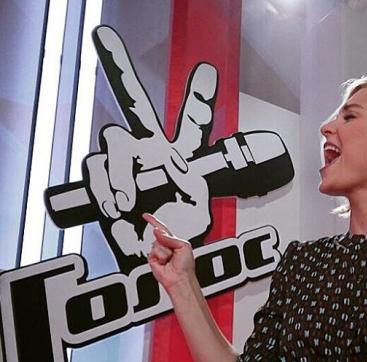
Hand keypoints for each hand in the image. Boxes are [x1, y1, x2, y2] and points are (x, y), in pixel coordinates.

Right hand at [83, 26, 215, 268]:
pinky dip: (106, 188)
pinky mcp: (104, 181)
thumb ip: (192, 185)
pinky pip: (97, 170)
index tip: (207, 72)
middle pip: (134, 105)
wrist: (155, 256)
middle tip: (104, 39)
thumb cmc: (179, 231)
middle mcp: (151, 152)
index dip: (197, 99)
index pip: (191, 123)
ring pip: (115, 141)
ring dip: (121, 173)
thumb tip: (170, 160)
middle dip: (118, 70)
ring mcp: (125, 164)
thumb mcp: (198, 211)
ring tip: (129, 201)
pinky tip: (117, 206)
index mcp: (181, 156)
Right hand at [143, 213, 195, 293]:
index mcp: (173, 242)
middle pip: (159, 235)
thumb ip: (171, 237)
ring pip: (157, 243)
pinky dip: (161, 256)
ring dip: (165, 251)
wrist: (180, 278)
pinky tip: (164, 262)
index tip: (146, 216)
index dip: (154, 221)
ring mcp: (158, 252)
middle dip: (166, 242)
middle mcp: (165, 246)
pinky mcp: (152, 258)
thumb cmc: (185, 265)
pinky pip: (154, 251)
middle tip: (173, 253)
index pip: (162, 229)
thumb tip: (158, 232)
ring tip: (170, 259)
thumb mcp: (184, 246)